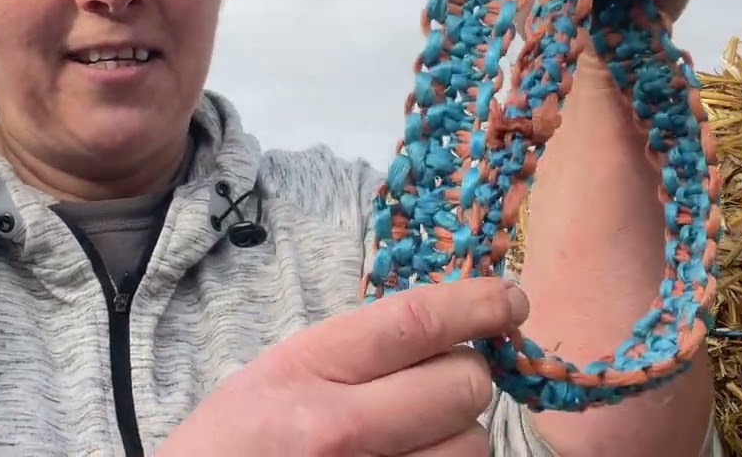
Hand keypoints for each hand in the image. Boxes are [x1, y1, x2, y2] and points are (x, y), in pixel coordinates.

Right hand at [156, 277, 528, 455]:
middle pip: (462, 386)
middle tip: (440, 384)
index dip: (477, 304)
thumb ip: (351, 353)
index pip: (415, 322)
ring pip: (471, 446)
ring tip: (415, 439)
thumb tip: (442, 328)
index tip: (510, 299)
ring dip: (458, 436)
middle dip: (465, 379)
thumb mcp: (275, 376)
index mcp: (306, 371)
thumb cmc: (231, 446)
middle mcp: (339, 429)